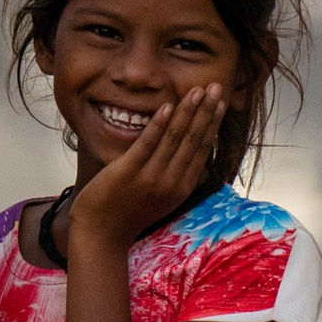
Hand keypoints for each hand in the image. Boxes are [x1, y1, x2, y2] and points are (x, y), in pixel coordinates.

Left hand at [66, 83, 227, 255]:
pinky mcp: (128, 172)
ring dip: (188, 111)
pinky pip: (147, 144)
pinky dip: (158, 124)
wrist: (102, 235)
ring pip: (175, 138)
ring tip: (197, 90)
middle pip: (194, 140)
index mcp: (181, 187)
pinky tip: (167, 107)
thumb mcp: (161, 197)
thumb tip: (186, 150)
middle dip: (206, 110)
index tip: (219, 102)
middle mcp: (171, 182)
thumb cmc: (129, 213)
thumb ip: (174, 175)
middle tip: (215, 86)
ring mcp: (150, 177)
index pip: (202, 148)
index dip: (212, 123)